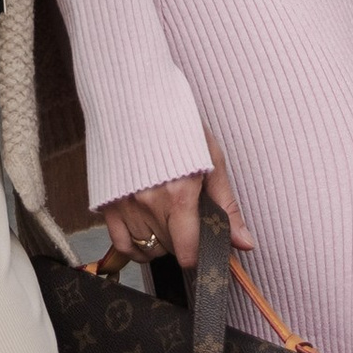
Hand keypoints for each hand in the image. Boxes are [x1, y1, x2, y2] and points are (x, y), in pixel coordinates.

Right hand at [96, 140, 255, 272]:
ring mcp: (124, 205)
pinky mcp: (107, 204)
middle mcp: (148, 204)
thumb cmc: (177, 124)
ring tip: (167, 218)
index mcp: (178, 194)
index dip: (201, 254)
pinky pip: (123, 245)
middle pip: (170, 250)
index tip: (205, 243)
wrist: (134, 98)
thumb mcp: (210, 159)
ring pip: (147, 250)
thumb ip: (226, 206)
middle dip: (184, 241)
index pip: (189, 253)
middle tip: (187, 217)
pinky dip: (137, 247)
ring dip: (161, 243)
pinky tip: (147, 231)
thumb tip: (245, 243)